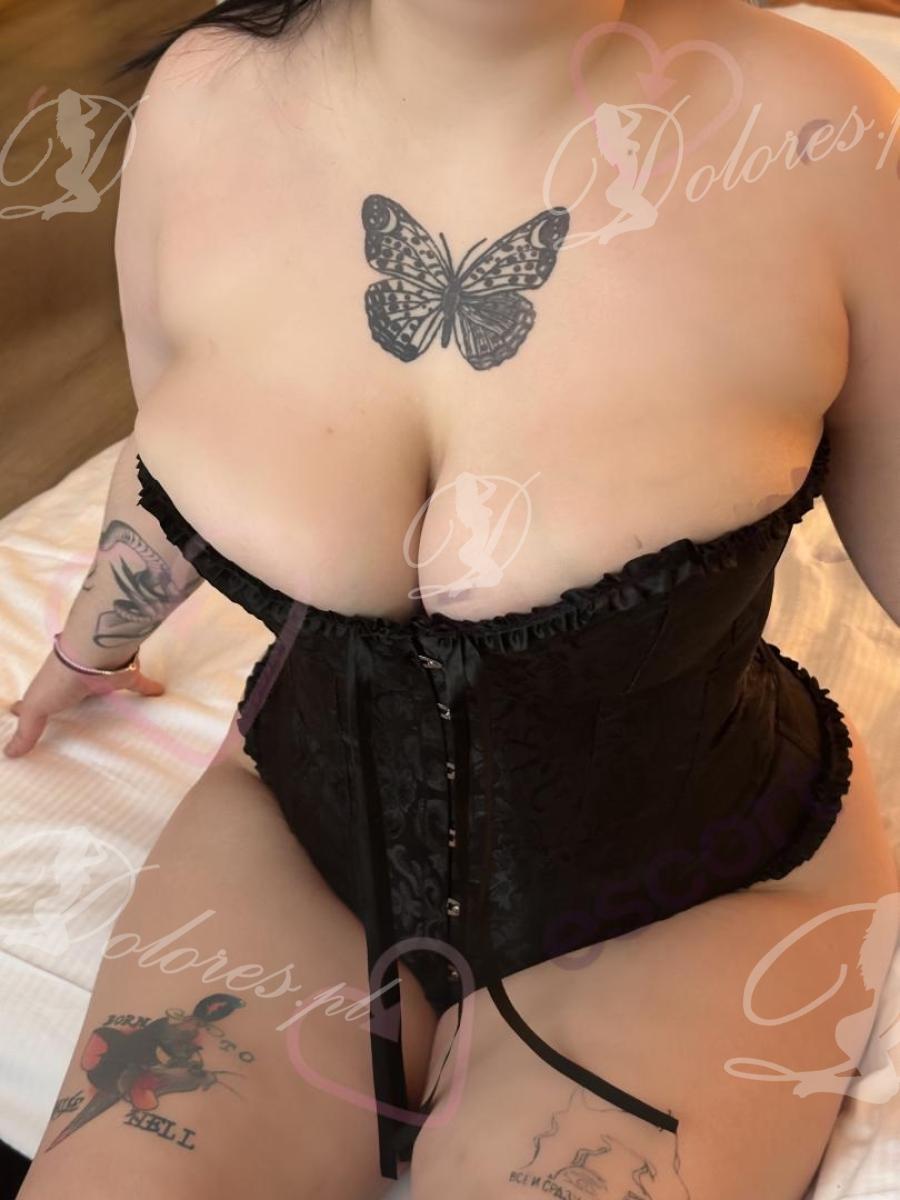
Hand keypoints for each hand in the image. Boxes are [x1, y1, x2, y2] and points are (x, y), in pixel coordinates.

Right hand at [3, 648, 164, 757]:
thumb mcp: (37, 708)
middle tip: (70, 710)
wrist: (92, 654)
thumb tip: (9, 754)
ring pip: (103, 688)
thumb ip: (28, 731)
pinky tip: (159, 693)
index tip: (16, 710)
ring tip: (110, 707)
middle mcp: (74, 680)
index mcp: (50, 689)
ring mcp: (100, 676)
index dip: (24, 708)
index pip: (33, 700)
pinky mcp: (125, 674)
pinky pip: (140, 683)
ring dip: (106, 694)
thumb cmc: (60, 680)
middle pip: (69, 693)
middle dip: (68, 699)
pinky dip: (149, 687)